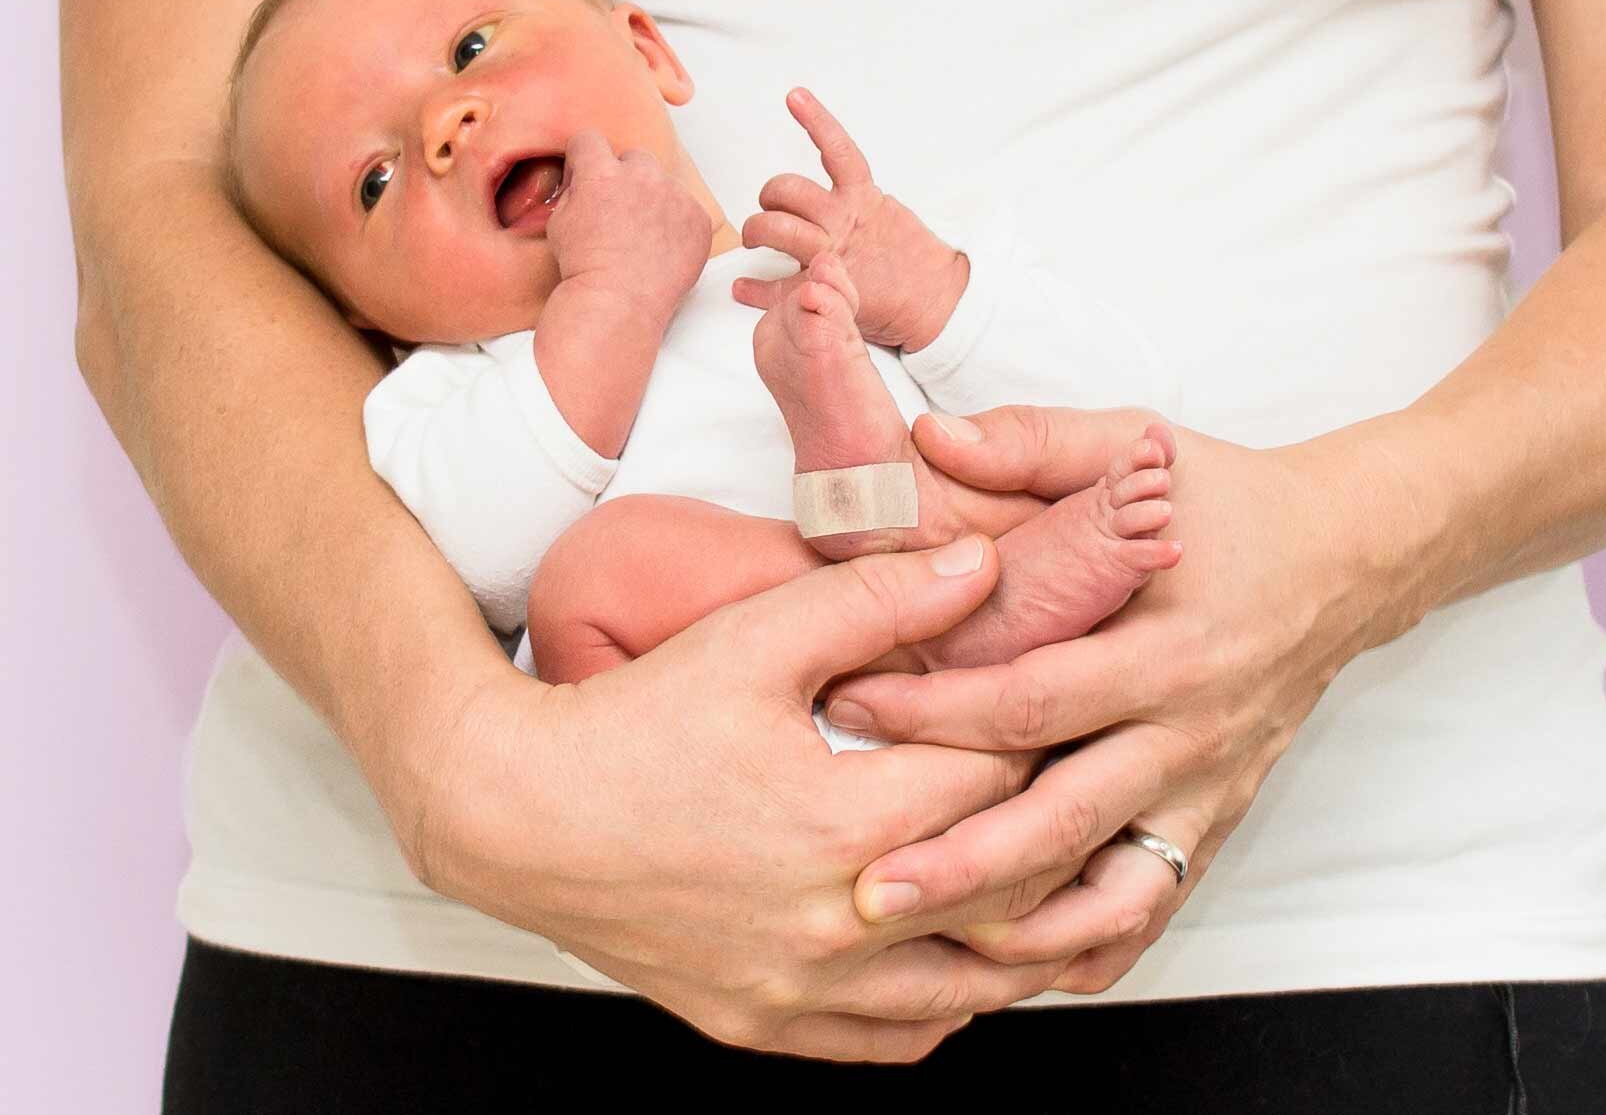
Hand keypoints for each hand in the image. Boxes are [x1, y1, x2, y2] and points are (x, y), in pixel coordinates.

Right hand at [393, 534, 1114, 1060]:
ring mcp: (801, 991)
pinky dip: (946, 1000)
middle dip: (1061, 834)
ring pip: (970, 988)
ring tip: (1065, 883)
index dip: (1043, 734)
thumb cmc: (629, 723)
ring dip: (1026, 938)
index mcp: (844, 825)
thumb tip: (980, 567)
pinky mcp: (764, 1025)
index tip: (1067, 703)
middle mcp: (836, 927)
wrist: (512, 815)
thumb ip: (877, 601)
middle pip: (1007, 892)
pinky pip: (895, 1039)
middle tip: (1094, 787)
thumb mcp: (754, 640)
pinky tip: (962, 953)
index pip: (998, 783)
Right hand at [543, 129, 712, 315]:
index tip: (586, 173)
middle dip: (623, 177)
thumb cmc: (585, 269)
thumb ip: (573, 190)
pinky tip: (661, 247)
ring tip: (641, 234)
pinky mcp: (698, 218)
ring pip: (663, 183)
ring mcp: (674, 196)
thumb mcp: (559, 222)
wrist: (617, 303)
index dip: (584, 158)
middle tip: (618, 210)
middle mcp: (641, 177)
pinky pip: (687, 208)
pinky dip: (677, 223)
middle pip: (633, 157)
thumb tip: (582, 179)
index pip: (589, 140)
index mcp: (602, 173)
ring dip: (653, 198)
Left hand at [731, 90, 968, 352]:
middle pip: (789, 191)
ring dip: (758, 230)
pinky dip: (755, 288)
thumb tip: (829, 190)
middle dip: (770, 196)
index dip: (816, 120)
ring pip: (778, 229)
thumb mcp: (886, 215)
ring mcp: (833, 253)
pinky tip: (741, 287)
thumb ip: (855, 200)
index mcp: (862, 199)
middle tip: (769, 208)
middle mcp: (844, 221)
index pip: (838, 150)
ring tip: (755, 239)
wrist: (934, 300)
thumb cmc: (910, 260)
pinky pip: (779, 286)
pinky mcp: (825, 286)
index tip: (795, 96)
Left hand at [817, 405, 1448, 993]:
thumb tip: (930, 437)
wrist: (1349, 558)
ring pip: (1110, 893)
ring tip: (926, 956)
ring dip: (1020, 932)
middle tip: (863, 892)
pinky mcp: (1216, 822)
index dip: (936, 713)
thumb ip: (1034, 442)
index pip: (1034, 698)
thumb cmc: (1232, 502)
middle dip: (961, 864)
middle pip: (1064, 821)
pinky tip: (1007, 963)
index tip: (849, 708)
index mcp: (1166, 646)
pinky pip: (1150, 909)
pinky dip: (1084, 948)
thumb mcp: (1141, 446)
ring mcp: (1207, 790)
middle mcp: (1190, 732)